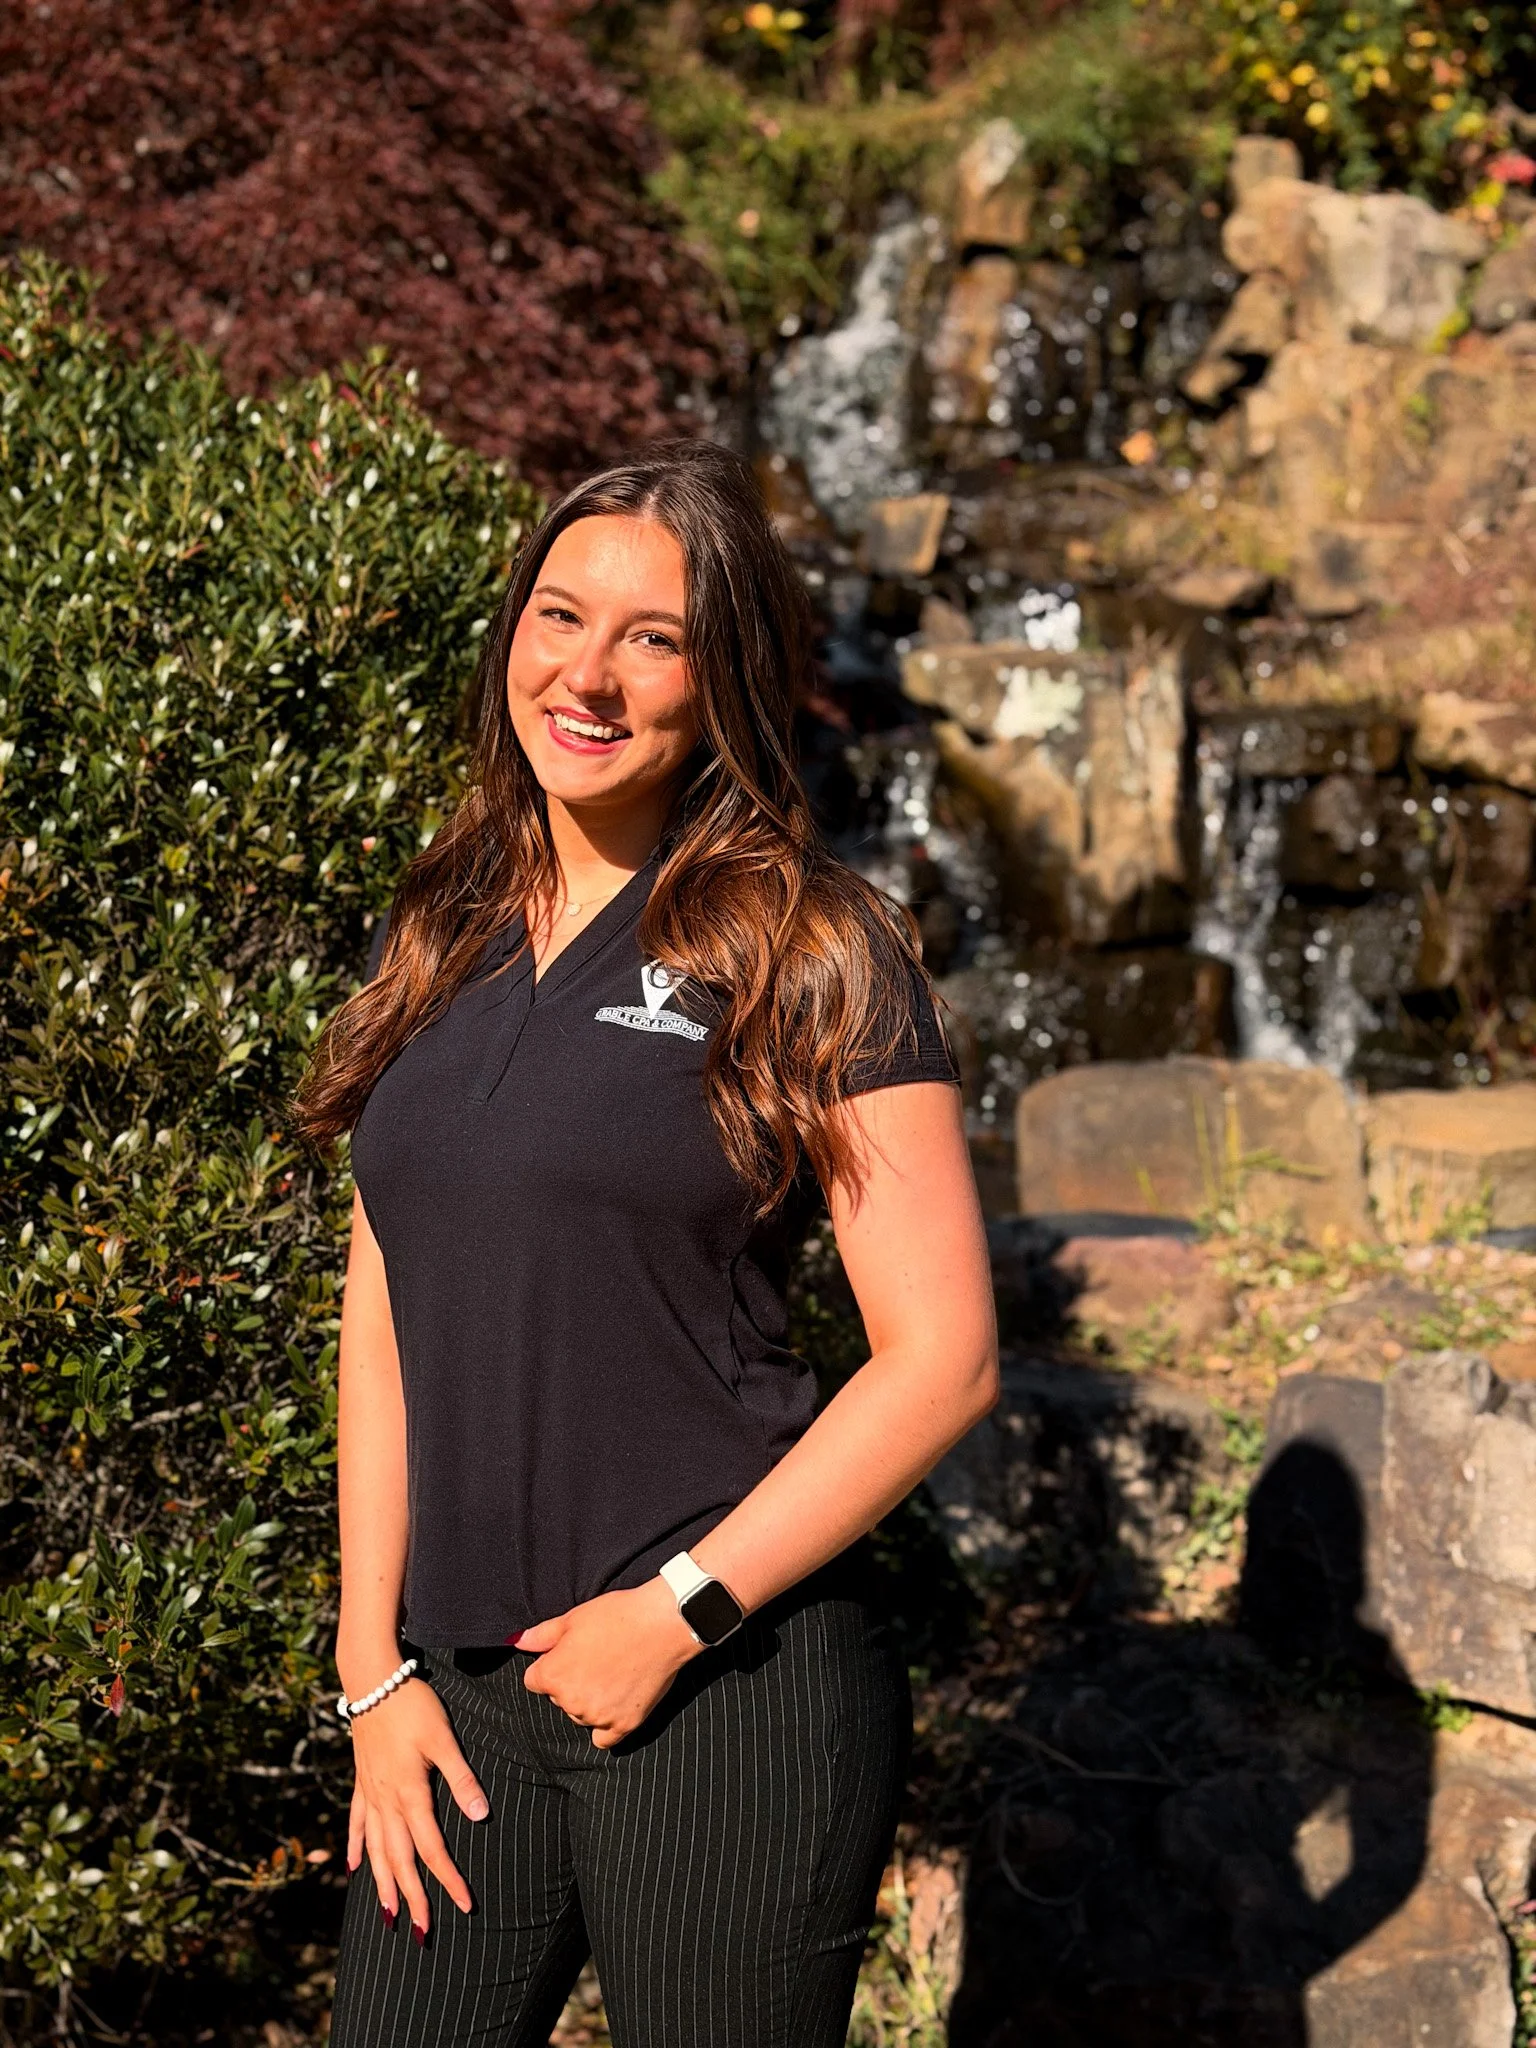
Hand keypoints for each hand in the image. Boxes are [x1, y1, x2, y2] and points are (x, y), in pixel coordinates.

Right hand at [345, 1676, 488, 1938]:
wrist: (372, 1681)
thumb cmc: (413, 1706)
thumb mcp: (443, 1739)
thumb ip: (461, 1779)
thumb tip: (481, 1817)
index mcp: (410, 1794)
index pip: (432, 1849)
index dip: (448, 1880)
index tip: (464, 1905)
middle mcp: (386, 1802)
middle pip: (400, 1861)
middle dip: (413, 1898)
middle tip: (423, 1932)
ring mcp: (370, 1793)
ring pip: (376, 1851)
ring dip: (383, 1885)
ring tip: (388, 1915)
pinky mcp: (361, 1781)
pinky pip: (358, 1824)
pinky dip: (358, 1848)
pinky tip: (355, 1869)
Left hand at [517, 1578, 700, 1747]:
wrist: (662, 1624)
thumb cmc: (617, 1615)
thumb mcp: (573, 1618)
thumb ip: (540, 1635)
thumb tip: (516, 1641)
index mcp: (553, 1675)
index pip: (535, 1681)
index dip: (552, 1665)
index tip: (571, 1653)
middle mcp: (570, 1702)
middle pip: (559, 1698)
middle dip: (571, 1682)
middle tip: (597, 1659)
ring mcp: (597, 1717)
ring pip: (581, 1716)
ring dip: (589, 1702)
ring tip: (612, 1673)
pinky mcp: (624, 1725)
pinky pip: (603, 1739)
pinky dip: (606, 1725)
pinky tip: (616, 1703)